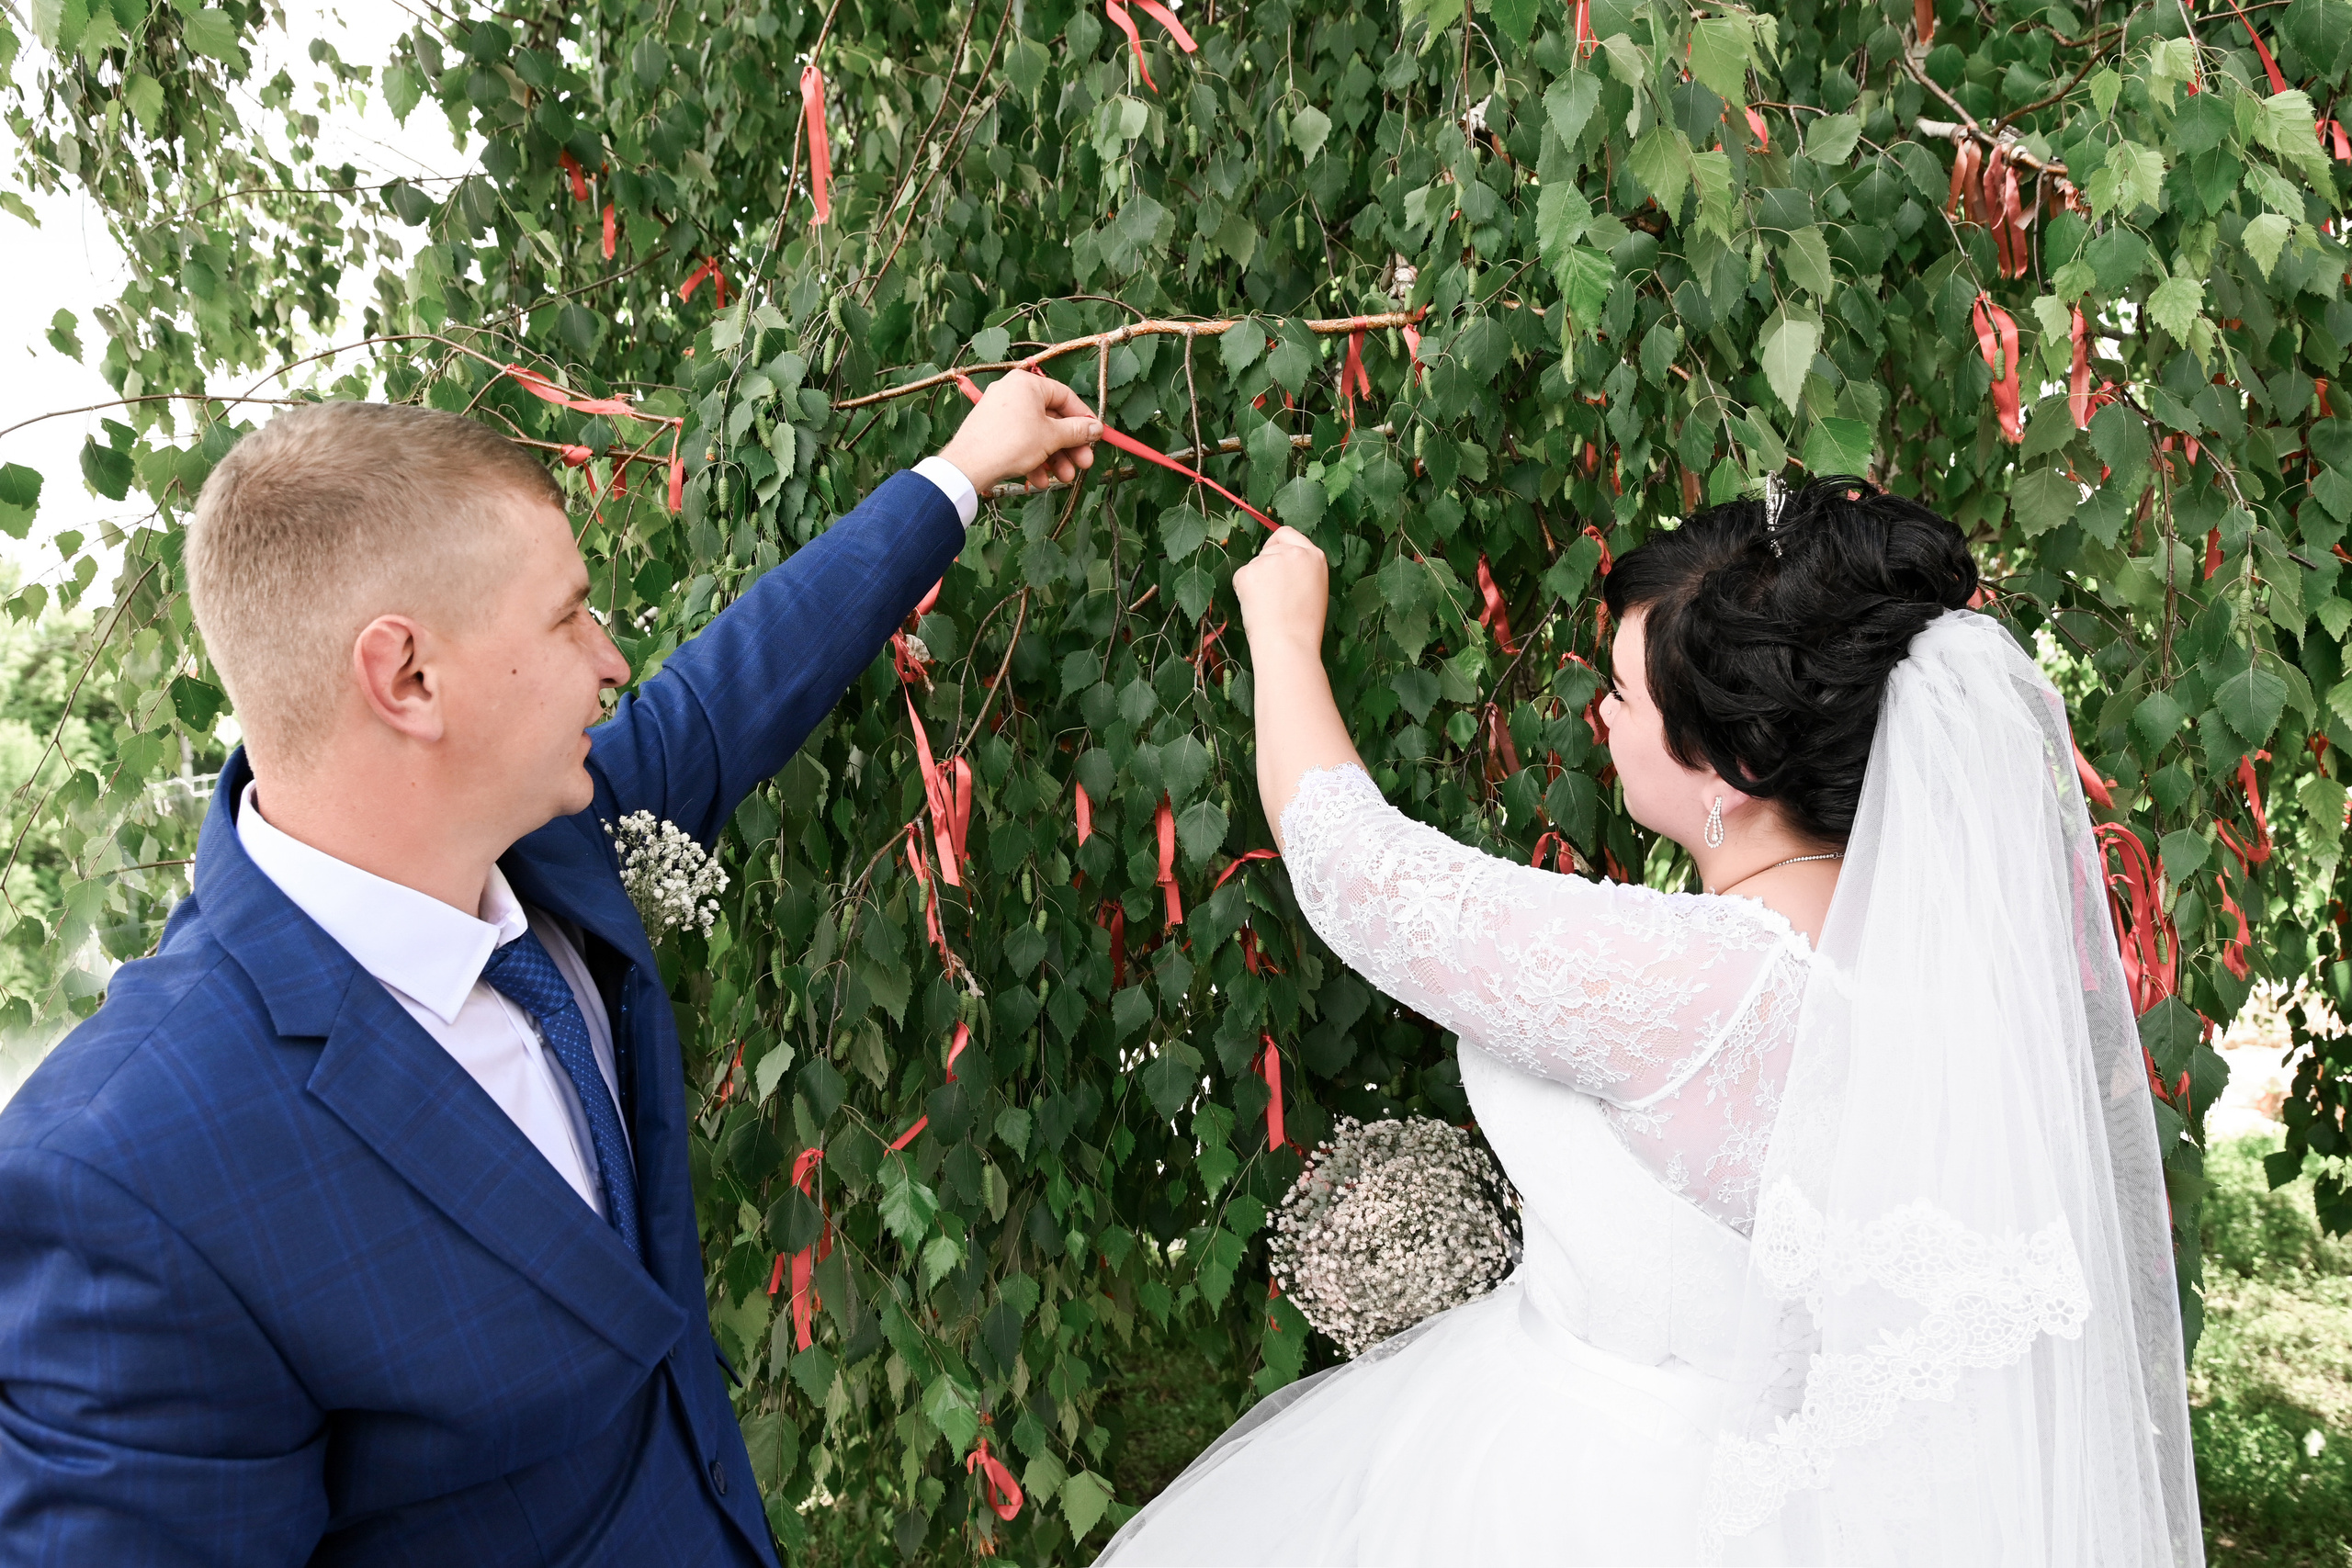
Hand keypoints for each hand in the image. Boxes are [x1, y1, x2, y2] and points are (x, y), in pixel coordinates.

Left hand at [936, 370, 1102, 491]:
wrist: (968, 465)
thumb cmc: (1011, 443)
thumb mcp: (1051, 437)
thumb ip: (1077, 431)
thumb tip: (1097, 428)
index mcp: (1027, 384)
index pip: (1065, 396)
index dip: (1083, 418)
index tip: (1095, 437)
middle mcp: (1013, 392)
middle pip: (1051, 419)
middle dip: (1069, 446)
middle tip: (1084, 464)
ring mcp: (1000, 412)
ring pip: (1036, 434)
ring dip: (1054, 458)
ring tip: (1064, 479)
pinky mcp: (992, 431)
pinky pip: (1019, 442)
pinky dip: (1032, 460)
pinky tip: (1040, 480)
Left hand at [1233, 526, 1327, 655]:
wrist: (1288, 644)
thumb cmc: (1303, 626)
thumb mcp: (1315, 589)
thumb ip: (1302, 569)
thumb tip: (1281, 561)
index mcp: (1314, 556)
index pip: (1287, 533)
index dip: (1277, 545)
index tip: (1272, 557)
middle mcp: (1293, 552)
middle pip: (1268, 548)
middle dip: (1265, 565)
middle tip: (1271, 593)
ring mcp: (1269, 560)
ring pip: (1254, 564)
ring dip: (1256, 580)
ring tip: (1268, 606)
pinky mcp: (1248, 572)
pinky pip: (1241, 577)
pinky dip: (1243, 591)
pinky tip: (1257, 607)